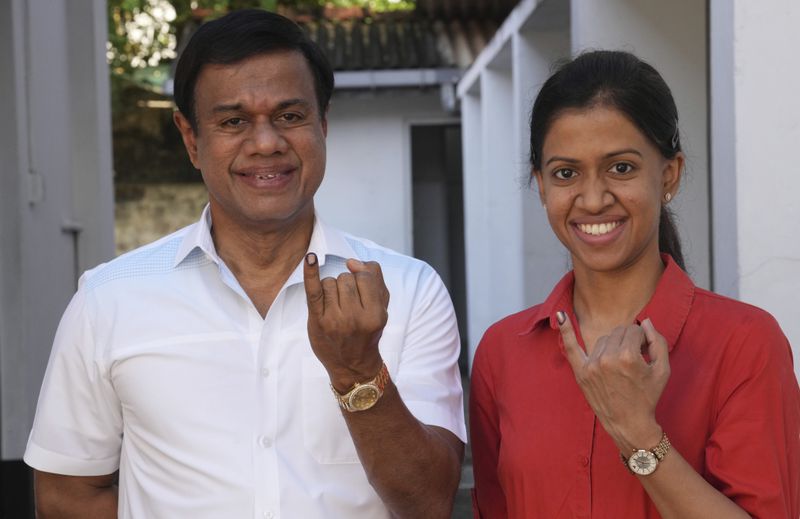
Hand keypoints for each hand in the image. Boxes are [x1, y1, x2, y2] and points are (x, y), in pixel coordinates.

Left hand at [303, 253, 389, 391]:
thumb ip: (374, 278)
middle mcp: (355, 318)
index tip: (359, 290)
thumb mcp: (382, 307)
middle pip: (345, 278)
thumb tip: (352, 262)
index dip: (360, 279)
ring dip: (332, 289)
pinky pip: (313, 289)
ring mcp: (335, 320)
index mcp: (375, 314)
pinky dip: (310, 272)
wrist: (352, 365)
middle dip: (345, 285)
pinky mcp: (318, 321)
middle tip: (348, 305)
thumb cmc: (368, 331)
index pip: (364, 277)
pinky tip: (310, 258)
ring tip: (336, 307)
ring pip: (330, 282)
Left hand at [557, 312, 670, 451]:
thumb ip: (658, 341)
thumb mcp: (663, 370)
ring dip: (613, 345)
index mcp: (628, 356)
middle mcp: (606, 359)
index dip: (643, 339)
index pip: (634, 331)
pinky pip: (571, 348)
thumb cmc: (647, 396)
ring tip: (621, 363)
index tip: (646, 351)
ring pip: (603, 339)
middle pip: (618, 332)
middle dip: (629, 340)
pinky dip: (566, 331)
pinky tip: (560, 316)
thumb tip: (645, 321)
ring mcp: (591, 366)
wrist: (629, 423)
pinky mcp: (580, 373)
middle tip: (635, 357)